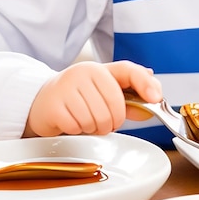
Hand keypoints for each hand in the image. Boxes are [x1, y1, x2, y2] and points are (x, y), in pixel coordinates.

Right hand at [24, 60, 161, 137]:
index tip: (156, 98)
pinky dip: (78, 131)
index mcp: (100, 68)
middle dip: (112, 122)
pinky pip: (78, 127)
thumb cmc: (79, 96)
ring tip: (86, 121)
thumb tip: (154, 98)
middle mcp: (84, 72)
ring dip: (94, 128)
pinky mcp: (54, 105)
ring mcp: (67, 87)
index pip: (128, 71)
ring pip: (96, 120)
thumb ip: (130, 96)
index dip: (145, 84)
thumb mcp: (104, 92)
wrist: (42, 100)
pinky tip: (72, 122)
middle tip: (103, 121)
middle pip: (114, 108)